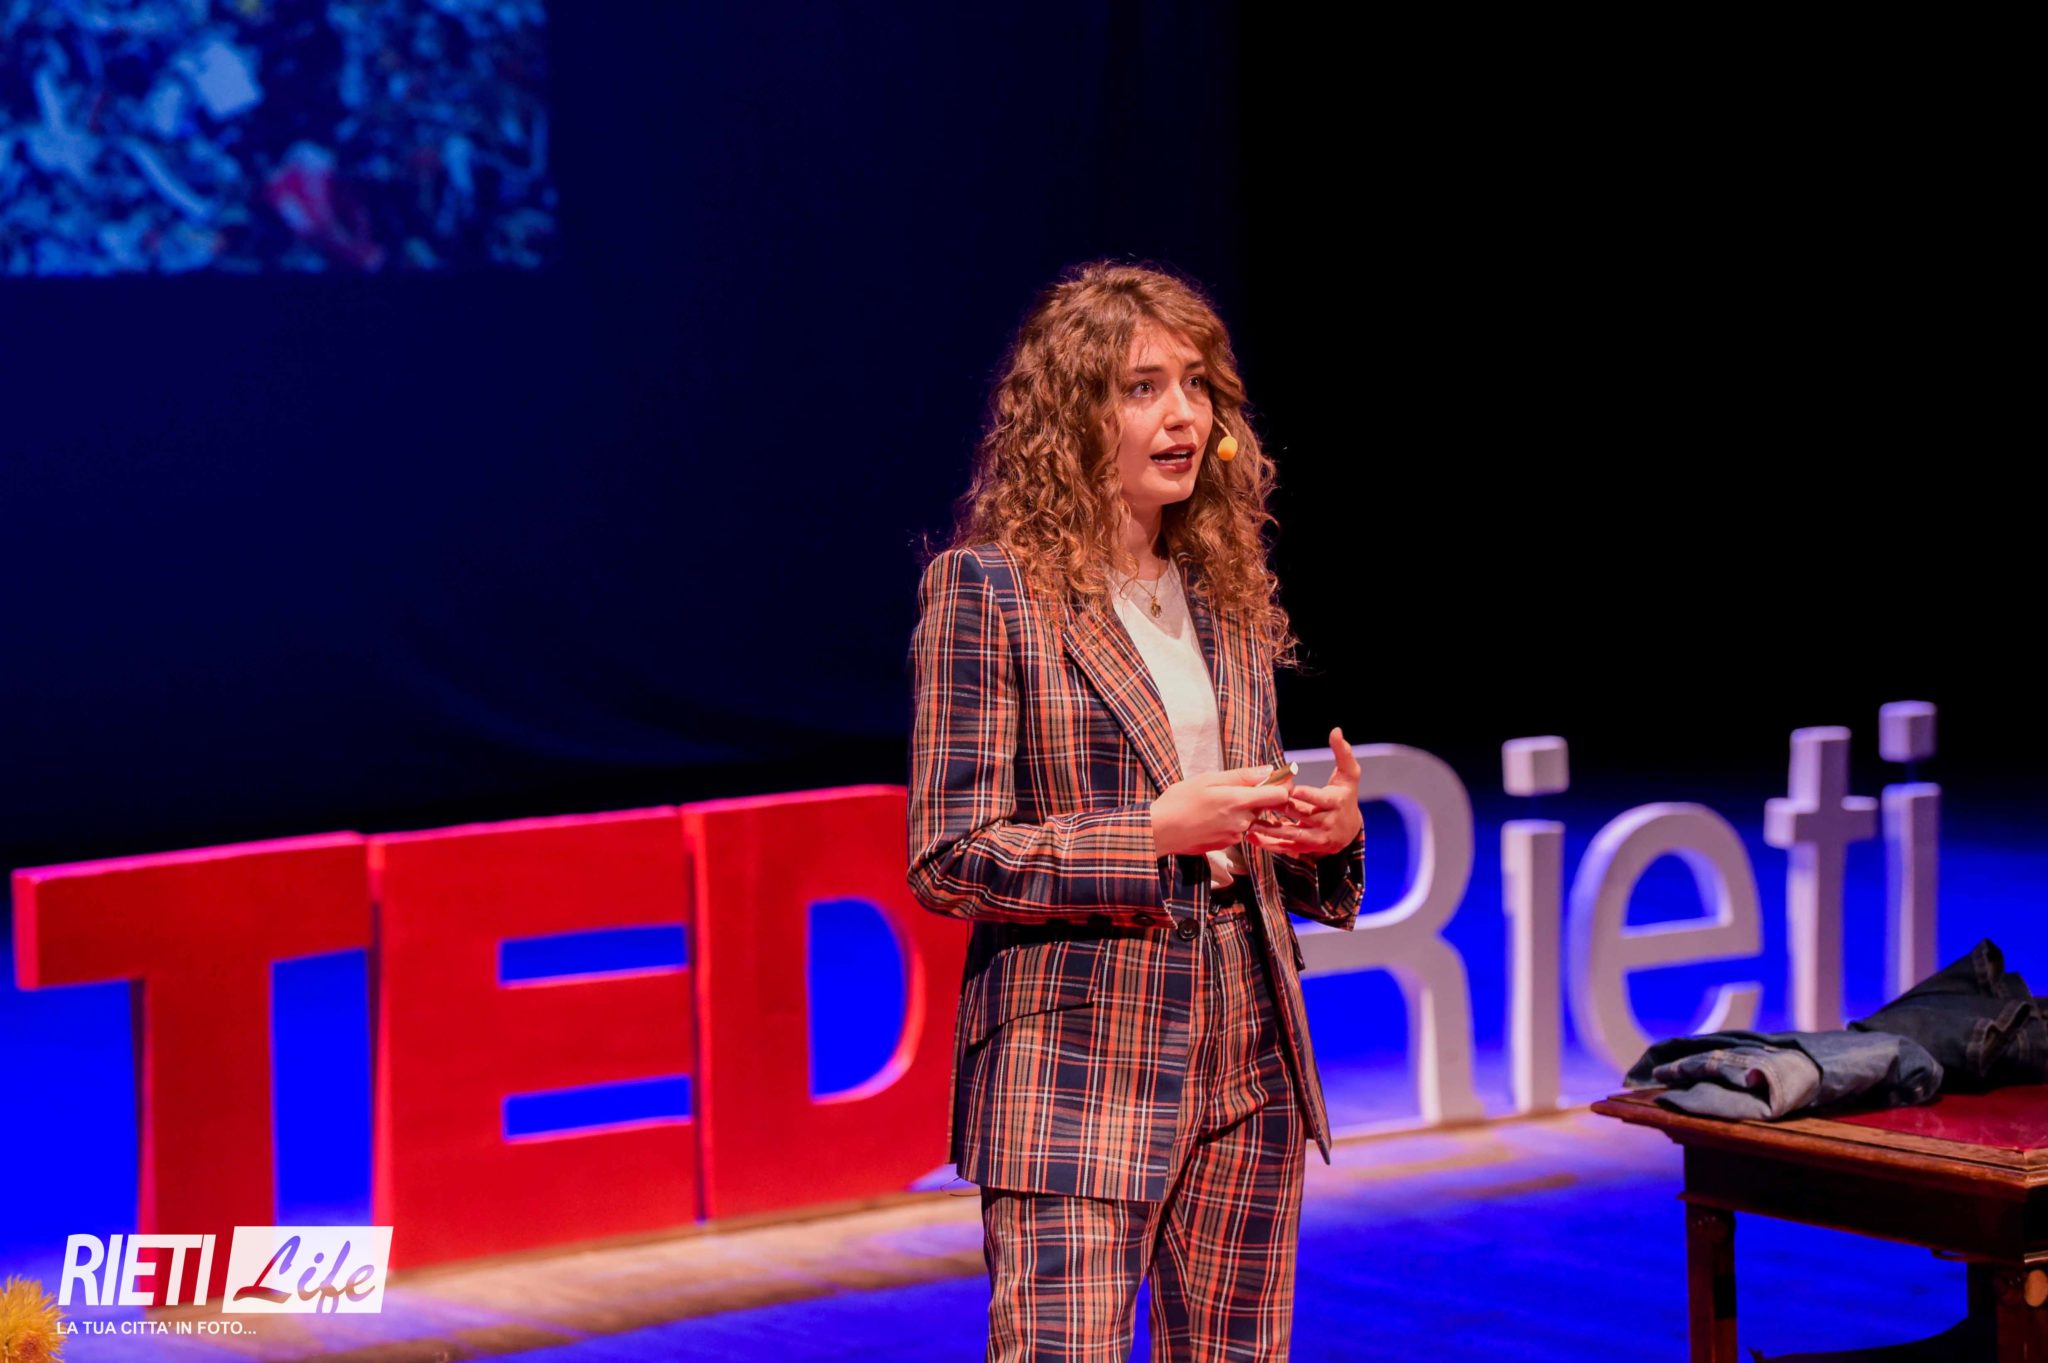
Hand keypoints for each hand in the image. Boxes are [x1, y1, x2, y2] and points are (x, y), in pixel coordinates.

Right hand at [1150, 764, 1298, 856]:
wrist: (1160, 831)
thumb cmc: (1180, 800)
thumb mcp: (1208, 780)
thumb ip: (1242, 776)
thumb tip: (1268, 770)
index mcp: (1239, 801)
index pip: (1279, 795)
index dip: (1283, 785)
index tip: (1277, 778)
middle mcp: (1242, 821)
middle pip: (1265, 806)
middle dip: (1256, 796)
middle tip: (1234, 788)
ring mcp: (1235, 835)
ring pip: (1250, 818)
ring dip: (1242, 810)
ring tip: (1217, 803)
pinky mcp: (1227, 845)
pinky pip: (1238, 830)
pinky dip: (1231, 822)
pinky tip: (1212, 817)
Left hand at [1249, 727, 1362, 860]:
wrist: (1350, 829)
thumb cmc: (1346, 795)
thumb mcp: (1349, 775)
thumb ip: (1343, 753)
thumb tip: (1336, 731)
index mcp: (1336, 802)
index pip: (1321, 799)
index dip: (1308, 795)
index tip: (1292, 790)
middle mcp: (1328, 822)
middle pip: (1303, 815)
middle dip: (1283, 809)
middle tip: (1261, 801)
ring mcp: (1318, 838)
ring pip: (1294, 835)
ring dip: (1272, 831)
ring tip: (1252, 824)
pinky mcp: (1308, 848)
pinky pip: (1288, 848)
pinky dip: (1270, 845)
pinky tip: (1252, 838)